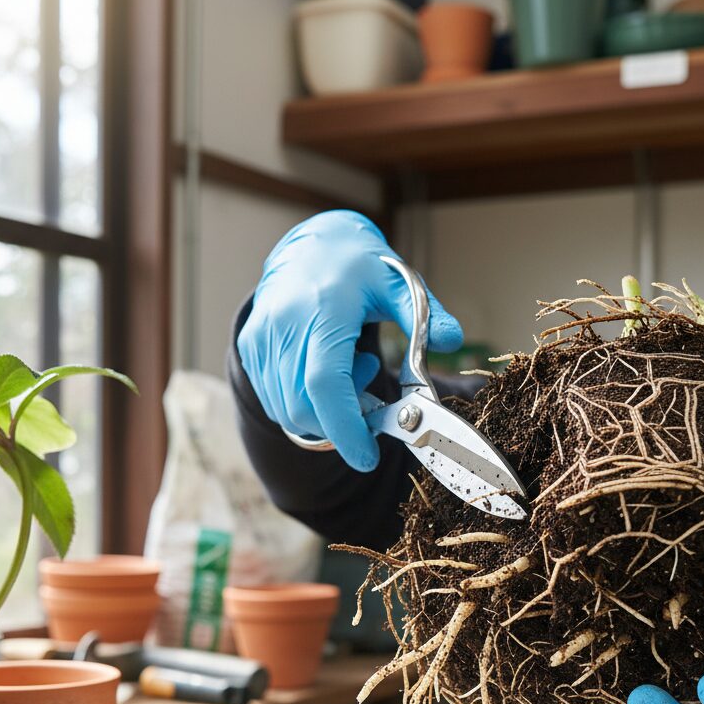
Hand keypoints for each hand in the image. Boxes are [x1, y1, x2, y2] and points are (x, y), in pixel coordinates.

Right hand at [238, 210, 463, 470]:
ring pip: (288, 411)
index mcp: (324, 309)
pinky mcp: (251, 350)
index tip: (366, 457)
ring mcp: (262, 339)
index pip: (326, 384)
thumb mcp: (399, 284)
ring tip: (348, 369)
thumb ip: (425, 317)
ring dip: (324, 410)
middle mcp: (284, 325)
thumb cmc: (358, 268)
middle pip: (305, 407)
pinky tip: (325, 368)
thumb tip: (452, 340)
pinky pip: (276, 400)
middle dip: (341, 421)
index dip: (345, 428)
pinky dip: (305, 402)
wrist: (309, 246)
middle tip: (369, 390)